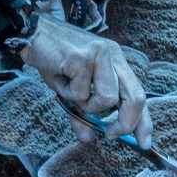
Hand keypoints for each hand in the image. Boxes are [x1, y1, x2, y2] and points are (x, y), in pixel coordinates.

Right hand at [15, 14, 150, 149]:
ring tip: (70, 91)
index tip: (145, 142)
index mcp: (116, 60)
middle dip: (125, 123)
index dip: (143, 120)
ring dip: (86, 105)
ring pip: (108, 99)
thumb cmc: (53, 60)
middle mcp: (113, 55)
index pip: (138, 93)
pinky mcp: (83, 58)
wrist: (32, 34)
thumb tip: (87, 138)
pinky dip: (68, 93)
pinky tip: (59, 77)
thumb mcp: (71, 89)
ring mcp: (100, 55)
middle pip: (135, 97)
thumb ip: (82, 112)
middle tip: (110, 134)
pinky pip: (82, 93)